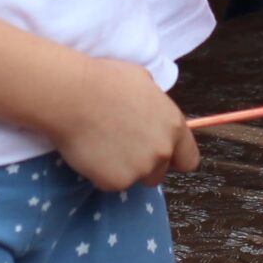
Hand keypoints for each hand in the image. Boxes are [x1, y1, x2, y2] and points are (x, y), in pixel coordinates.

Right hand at [52, 57, 198, 190]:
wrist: (73, 96)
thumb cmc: (106, 80)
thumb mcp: (143, 82)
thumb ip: (155, 105)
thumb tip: (151, 111)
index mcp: (173, 126)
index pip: (189, 159)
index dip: (174, 158)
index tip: (160, 154)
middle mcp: (162, 150)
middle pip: (159, 172)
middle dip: (144, 163)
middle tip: (121, 144)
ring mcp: (140, 169)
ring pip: (135, 178)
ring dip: (124, 168)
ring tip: (103, 145)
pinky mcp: (116, 182)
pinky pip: (111, 182)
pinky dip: (102, 172)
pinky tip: (91, 151)